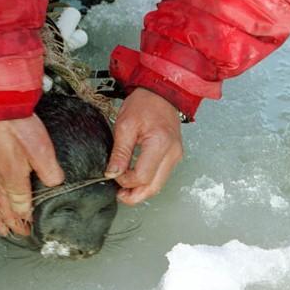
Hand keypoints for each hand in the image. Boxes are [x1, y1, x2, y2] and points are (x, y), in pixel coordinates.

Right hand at [0, 116, 64, 235]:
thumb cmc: (18, 127)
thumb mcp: (42, 150)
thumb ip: (50, 172)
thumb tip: (56, 183)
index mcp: (13, 182)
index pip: (20, 209)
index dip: (26, 220)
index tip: (32, 228)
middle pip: (3, 210)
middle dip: (11, 224)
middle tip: (18, 234)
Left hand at [104, 88, 182, 204]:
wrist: (161, 93)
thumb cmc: (144, 104)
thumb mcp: (124, 125)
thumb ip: (119, 152)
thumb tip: (112, 173)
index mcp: (160, 144)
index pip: (142, 176)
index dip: (125, 181)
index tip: (114, 174)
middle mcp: (172, 153)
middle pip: (154, 187)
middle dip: (135, 195)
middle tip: (119, 196)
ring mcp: (176, 156)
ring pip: (159, 185)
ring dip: (141, 191)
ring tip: (125, 190)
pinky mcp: (174, 156)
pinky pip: (161, 176)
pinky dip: (148, 182)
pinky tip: (135, 180)